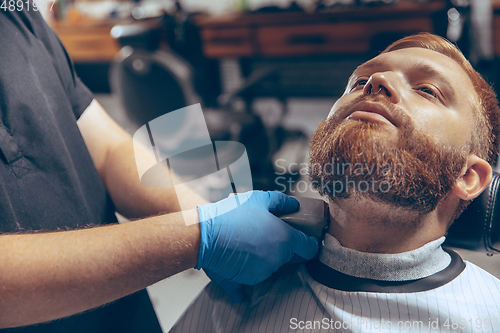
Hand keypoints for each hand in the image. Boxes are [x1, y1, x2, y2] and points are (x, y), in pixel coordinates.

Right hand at [196, 190, 318, 301]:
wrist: (204, 235)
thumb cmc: (232, 214)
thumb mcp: (259, 198)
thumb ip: (282, 202)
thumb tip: (295, 206)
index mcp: (285, 239)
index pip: (309, 248)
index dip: (310, 243)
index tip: (306, 239)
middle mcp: (277, 259)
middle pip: (290, 258)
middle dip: (286, 248)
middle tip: (270, 234)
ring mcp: (262, 273)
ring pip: (271, 266)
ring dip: (266, 257)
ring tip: (250, 241)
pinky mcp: (245, 281)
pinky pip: (251, 281)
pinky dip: (248, 274)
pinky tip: (240, 264)